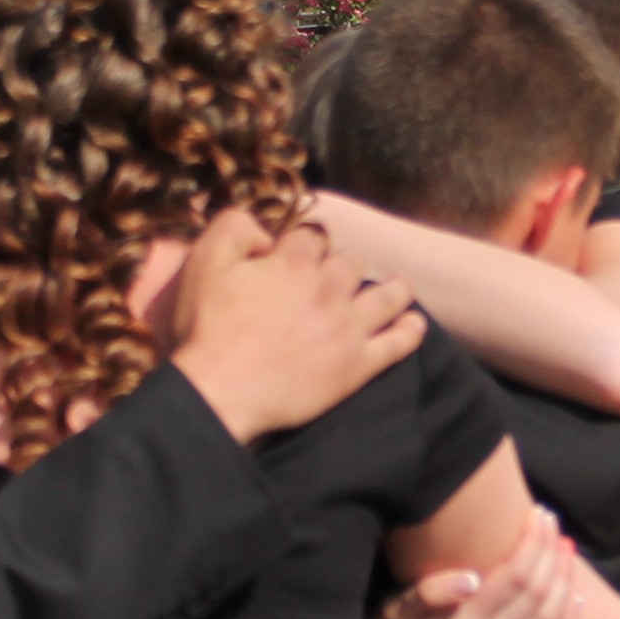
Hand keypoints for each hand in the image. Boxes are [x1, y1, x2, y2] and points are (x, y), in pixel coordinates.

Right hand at [169, 208, 421, 441]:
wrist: (221, 392)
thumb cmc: (208, 329)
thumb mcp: (205, 262)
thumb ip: (235, 226)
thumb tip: (267, 232)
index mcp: (295, 262)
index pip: (313, 236)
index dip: (304, 244)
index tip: (298, 255)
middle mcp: (330, 288)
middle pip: (352, 263)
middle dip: (344, 266)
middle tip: (338, 279)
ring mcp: (349, 328)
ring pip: (387, 296)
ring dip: (395, 288)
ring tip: (400, 288)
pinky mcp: (357, 365)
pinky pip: (397, 344)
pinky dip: (410, 331)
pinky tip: (414, 325)